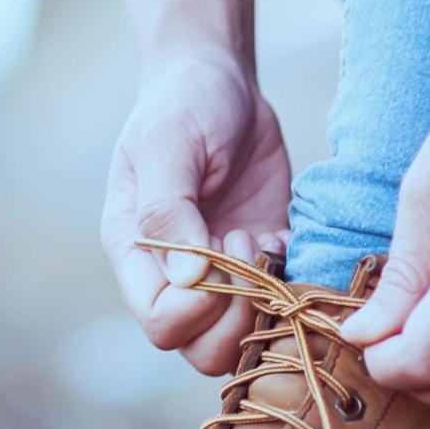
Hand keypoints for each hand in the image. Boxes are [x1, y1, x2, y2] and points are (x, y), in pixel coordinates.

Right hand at [102, 47, 291, 373]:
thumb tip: (186, 277)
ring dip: (266, 304)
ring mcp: (219, 274)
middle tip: (249, 247)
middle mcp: (172, 276)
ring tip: (263, 241)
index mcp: (136, 252)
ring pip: (242, 340)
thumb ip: (169, 210)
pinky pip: (281, 305)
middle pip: (202, 349)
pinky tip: (283, 233)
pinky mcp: (262, 260)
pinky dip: (294, 282)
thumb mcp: (167, 144)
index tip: (221, 246)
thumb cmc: (182, 104)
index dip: (198, 306)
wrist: (219, 79)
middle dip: (237, 313)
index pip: (161, 322)